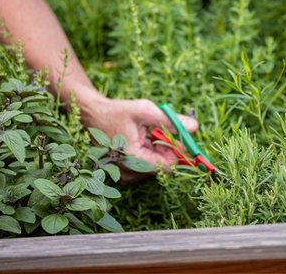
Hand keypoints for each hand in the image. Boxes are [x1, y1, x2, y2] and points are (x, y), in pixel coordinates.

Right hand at [77, 90, 197, 182]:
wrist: (92, 115)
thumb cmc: (117, 112)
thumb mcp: (145, 111)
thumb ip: (170, 120)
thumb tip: (193, 127)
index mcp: (132, 159)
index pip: (168, 166)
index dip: (178, 152)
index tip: (179, 136)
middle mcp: (128, 172)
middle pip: (162, 166)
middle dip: (167, 148)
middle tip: (159, 130)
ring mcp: (125, 174)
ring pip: (155, 165)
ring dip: (157, 149)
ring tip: (145, 133)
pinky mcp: (124, 172)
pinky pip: (145, 165)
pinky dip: (148, 152)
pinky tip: (139, 139)